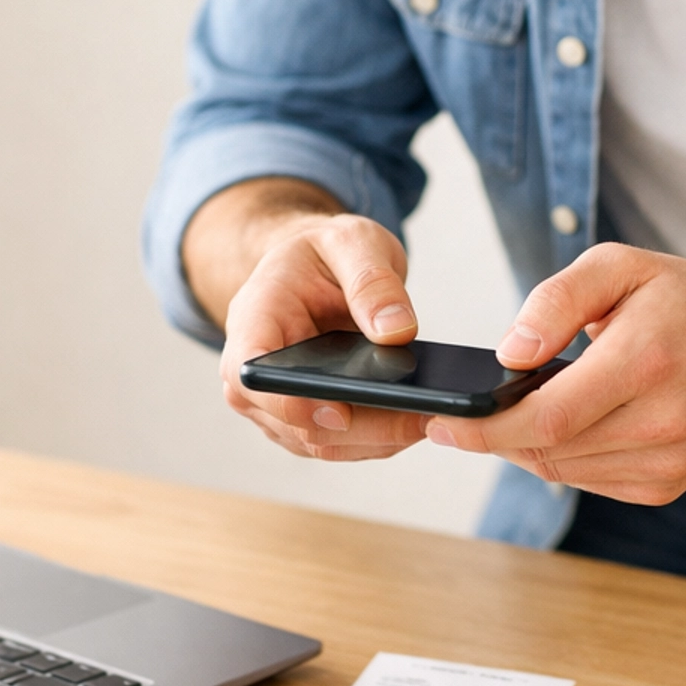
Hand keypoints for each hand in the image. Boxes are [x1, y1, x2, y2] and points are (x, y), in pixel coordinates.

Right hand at [220, 210, 430, 463]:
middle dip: (365, 427)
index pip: (250, 375)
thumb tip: (396, 331)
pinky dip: (383, 437)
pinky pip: (345, 443)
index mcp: (252, 322)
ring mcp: (278, 407)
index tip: (341, 410)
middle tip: (426, 414)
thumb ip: (371, 280)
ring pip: (327, 444)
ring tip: (435, 416)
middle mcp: (254, 377)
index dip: (290, 402)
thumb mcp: (350, 242)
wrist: (311, 272)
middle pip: (299, 424)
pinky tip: (420, 418)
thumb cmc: (321, 254)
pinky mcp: (309, 422)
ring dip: (381, 438)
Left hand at [421, 239, 685, 496]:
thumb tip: (509, 354)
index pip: (548, 417)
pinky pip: (588, 479)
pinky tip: (564, 424)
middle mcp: (662, 422)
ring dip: (526, 446)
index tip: (438, 420)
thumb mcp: (621, 267)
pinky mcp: (667, 485)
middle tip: (457, 414)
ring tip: (515, 409)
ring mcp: (668, 463)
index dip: (484, 427)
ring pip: (563, 470)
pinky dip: (562, 456)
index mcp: (647, 361)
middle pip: (548, 450)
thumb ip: (557, 300)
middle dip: (493, 436)